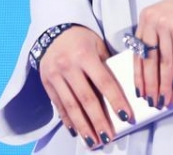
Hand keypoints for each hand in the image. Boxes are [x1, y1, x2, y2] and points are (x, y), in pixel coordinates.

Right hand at [39, 25, 133, 147]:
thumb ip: (106, 65)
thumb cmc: (82, 38)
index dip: (115, 100)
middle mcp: (68, 66)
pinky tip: (77, 132)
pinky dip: (68, 120)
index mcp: (84, 54)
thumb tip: (121, 91)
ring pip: (71, 106)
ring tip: (93, 142)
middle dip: (98, 121)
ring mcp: (55, 76)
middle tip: (108, 137)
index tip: (126, 116)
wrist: (54, 30)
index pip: (103, 81)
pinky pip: (59, 106)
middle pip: (86, 98)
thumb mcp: (97, 45)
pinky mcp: (46, 84)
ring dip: (84, 127)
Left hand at [134, 0, 172, 110]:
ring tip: (166, 99)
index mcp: (144, 20)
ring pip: (164, 62)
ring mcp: (166, 24)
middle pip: (149, 60)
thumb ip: (156, 43)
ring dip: (165, 84)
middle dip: (151, 85)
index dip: (138, 76)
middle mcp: (152, 21)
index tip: (140, 93)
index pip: (138, 53)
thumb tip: (155, 76)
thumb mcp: (163, 23)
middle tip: (153, 102)